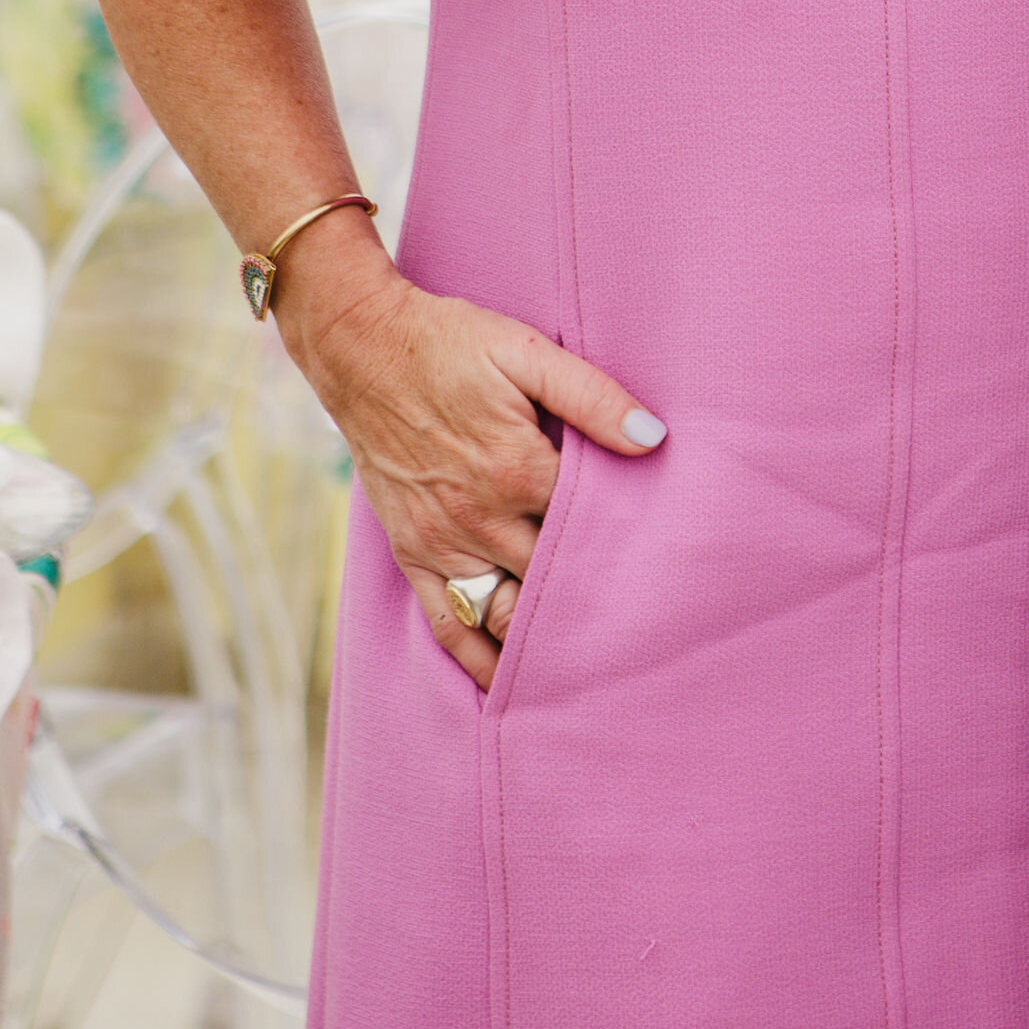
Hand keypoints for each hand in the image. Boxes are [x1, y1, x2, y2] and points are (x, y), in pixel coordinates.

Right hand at [277, 225, 664, 692]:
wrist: (361, 349)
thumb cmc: (450, 344)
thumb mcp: (526, 350)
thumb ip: (592, 396)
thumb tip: (653, 438)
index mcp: (518, 467)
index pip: (592, 525)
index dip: (631, 541)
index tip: (667, 560)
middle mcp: (480, 517)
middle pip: (554, 578)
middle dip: (596, 598)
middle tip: (648, 624)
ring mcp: (442, 542)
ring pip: (505, 613)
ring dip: (545, 638)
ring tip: (596, 664)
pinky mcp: (413, 553)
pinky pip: (446, 625)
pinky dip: (478, 660)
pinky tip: (510, 684)